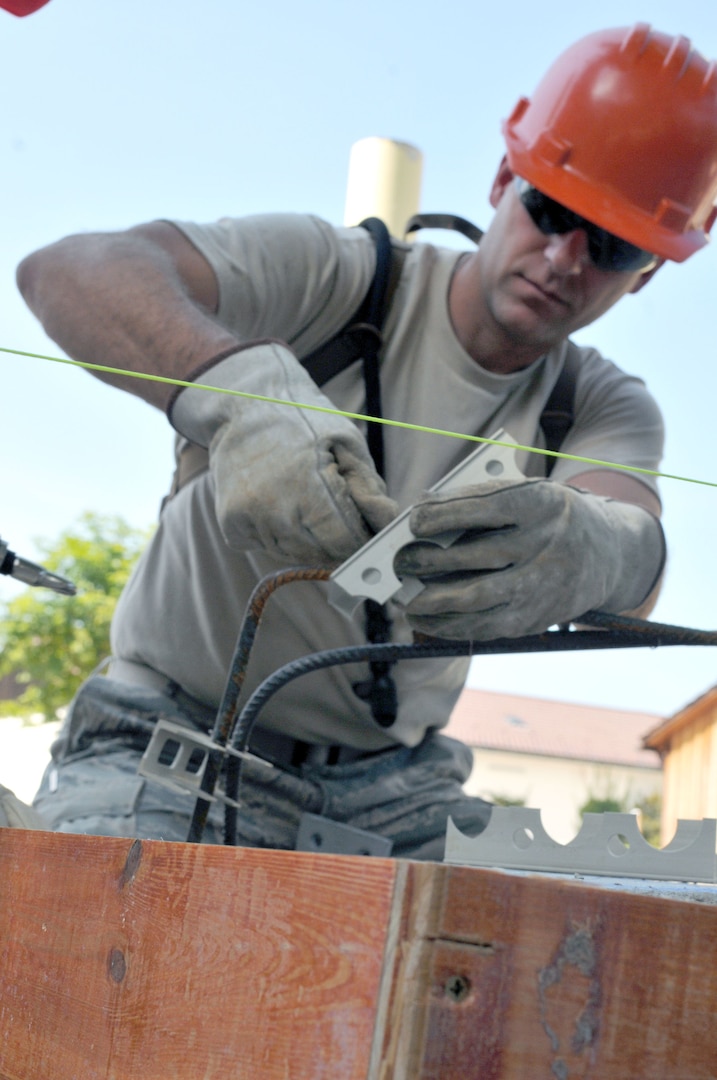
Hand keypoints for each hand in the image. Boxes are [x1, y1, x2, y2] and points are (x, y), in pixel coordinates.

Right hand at [169, 341, 397, 564]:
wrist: (243, 406)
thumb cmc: (303, 420)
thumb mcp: (346, 442)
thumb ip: (369, 487)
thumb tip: (390, 524)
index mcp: (307, 486)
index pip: (344, 541)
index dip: (360, 538)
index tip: (364, 527)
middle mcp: (274, 508)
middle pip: (321, 553)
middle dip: (336, 541)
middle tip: (337, 512)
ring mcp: (248, 519)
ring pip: (294, 554)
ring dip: (309, 540)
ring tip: (307, 503)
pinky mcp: (231, 525)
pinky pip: (267, 547)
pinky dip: (280, 535)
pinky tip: (281, 505)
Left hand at [393, 478, 664, 639]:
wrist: (609, 553)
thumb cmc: (550, 517)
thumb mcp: (528, 494)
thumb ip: (482, 499)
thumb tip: (423, 513)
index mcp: (542, 503)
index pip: (487, 507)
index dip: (445, 515)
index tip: (415, 521)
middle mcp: (546, 544)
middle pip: (477, 555)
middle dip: (430, 560)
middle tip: (402, 562)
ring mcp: (543, 585)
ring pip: (478, 598)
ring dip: (433, 600)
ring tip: (407, 598)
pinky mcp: (537, 618)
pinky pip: (486, 627)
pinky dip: (449, 626)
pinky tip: (427, 620)